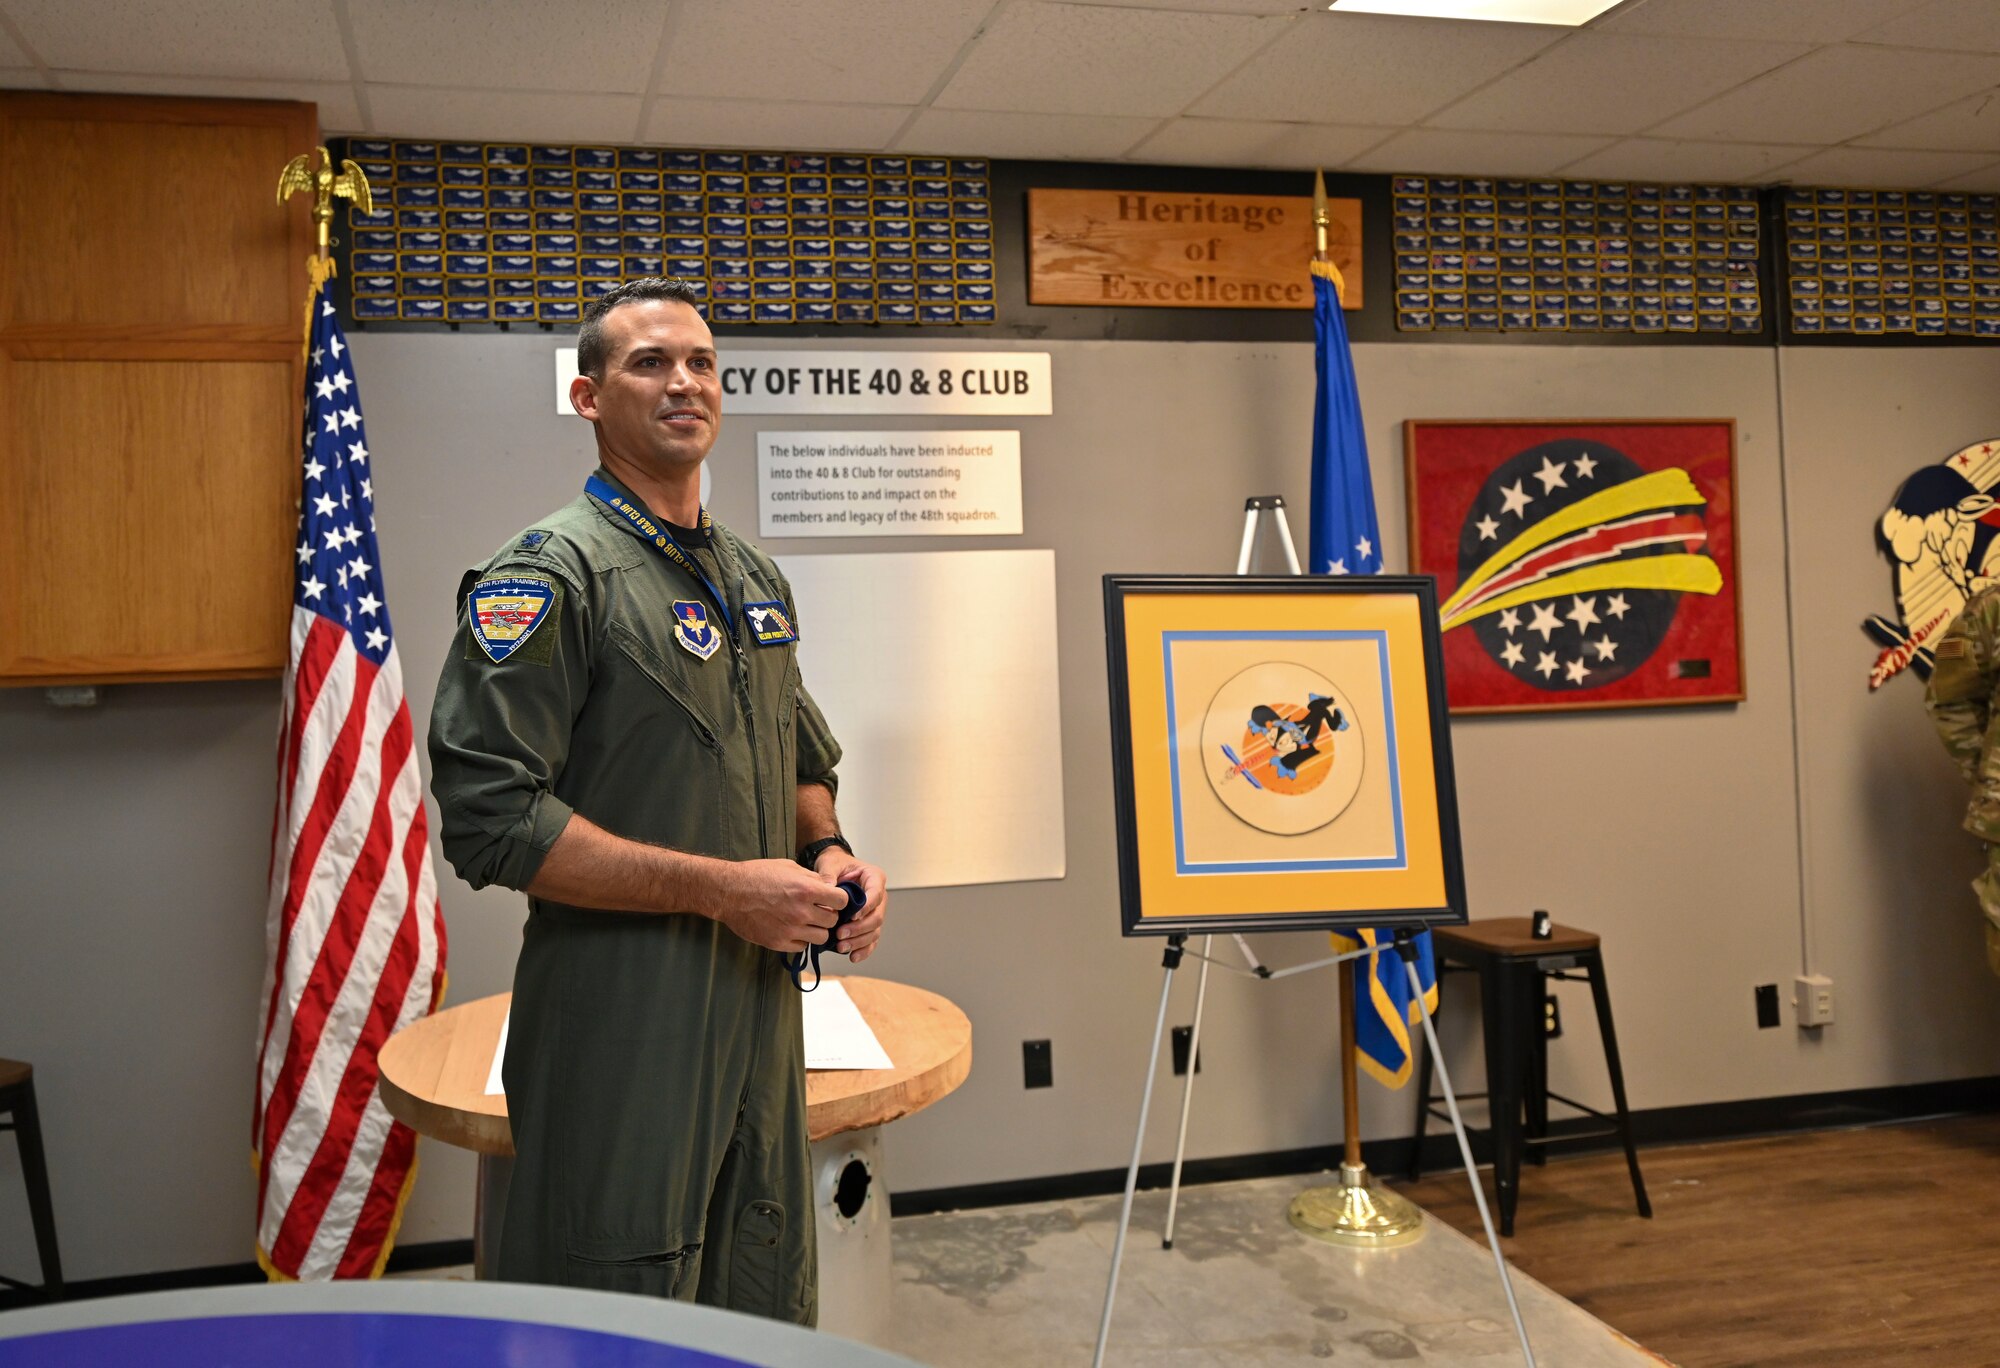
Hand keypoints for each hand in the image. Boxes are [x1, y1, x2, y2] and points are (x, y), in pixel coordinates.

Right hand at [713, 859, 844, 952]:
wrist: (729, 892)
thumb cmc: (757, 875)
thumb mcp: (789, 867)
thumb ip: (812, 879)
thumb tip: (828, 887)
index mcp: (806, 890)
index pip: (842, 901)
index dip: (839, 899)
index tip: (833, 899)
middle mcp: (801, 912)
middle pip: (833, 921)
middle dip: (829, 914)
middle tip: (819, 910)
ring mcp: (790, 929)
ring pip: (822, 937)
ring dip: (818, 929)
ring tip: (807, 921)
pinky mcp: (779, 942)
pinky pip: (803, 946)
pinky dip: (802, 939)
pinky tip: (793, 929)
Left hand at [815, 851, 886, 962]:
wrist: (834, 870)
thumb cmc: (835, 863)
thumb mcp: (830, 864)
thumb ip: (829, 875)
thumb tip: (828, 890)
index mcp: (874, 878)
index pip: (876, 894)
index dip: (866, 907)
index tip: (853, 916)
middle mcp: (879, 896)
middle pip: (877, 917)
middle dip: (860, 929)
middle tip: (841, 934)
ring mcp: (875, 911)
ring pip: (874, 931)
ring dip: (859, 942)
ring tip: (841, 947)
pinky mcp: (868, 923)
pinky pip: (871, 940)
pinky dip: (863, 949)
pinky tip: (852, 957)